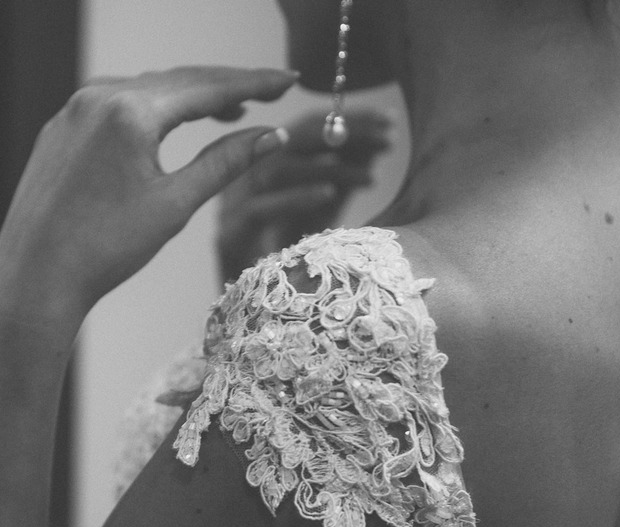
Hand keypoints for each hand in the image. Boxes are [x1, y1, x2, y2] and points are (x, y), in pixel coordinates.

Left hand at [0, 66, 295, 325]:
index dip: (254, 83)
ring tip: (229, 112)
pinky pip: (114, 107)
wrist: (34, 277)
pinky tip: (168, 125)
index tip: (289, 80)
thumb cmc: (103, 250)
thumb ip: (224, 164)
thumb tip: (272, 137)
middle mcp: (97, 97)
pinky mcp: (59, 129)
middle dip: (227, 86)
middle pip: (178, 81)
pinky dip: (151, 110)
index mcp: (129, 112)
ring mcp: (73, 110)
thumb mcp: (174, 205)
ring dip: (189, 97)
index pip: (208, 88)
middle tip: (271, 89)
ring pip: (146, 91)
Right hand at [215, 108, 390, 281]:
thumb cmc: (290, 263)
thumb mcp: (324, 211)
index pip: (306, 128)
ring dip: (326, 167)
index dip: (347, 119)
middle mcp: (245, 177)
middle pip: (289, 138)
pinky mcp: (228, 235)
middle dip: (341, 133)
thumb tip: (377, 141)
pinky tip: (329, 196)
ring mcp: (233, 205)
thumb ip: (343, 175)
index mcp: (266, 165)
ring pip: (276, 170)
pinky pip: (261, 208)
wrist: (254, 313)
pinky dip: (295, 198)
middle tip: (386, 136)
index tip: (390, 121)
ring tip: (369, 175)